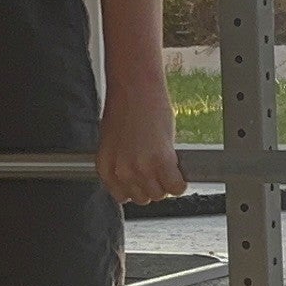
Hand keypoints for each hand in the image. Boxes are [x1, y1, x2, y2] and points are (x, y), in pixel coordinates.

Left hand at [95, 90, 185, 205]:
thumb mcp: (114, 142)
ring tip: (168, 166)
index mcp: (105, 168)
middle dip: (153, 185)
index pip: (123, 197)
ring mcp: (141, 168)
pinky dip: (180, 182)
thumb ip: (122, 162)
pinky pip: (176, 187)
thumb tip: (137, 175)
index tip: (145, 181)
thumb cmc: (125, 105)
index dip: (137, 188)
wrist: (134, 87)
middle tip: (159, 170)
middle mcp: (121, 171)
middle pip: (143, 198)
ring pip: (160, 194)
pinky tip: (179, 170)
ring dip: (167, 183)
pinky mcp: (161, 161)